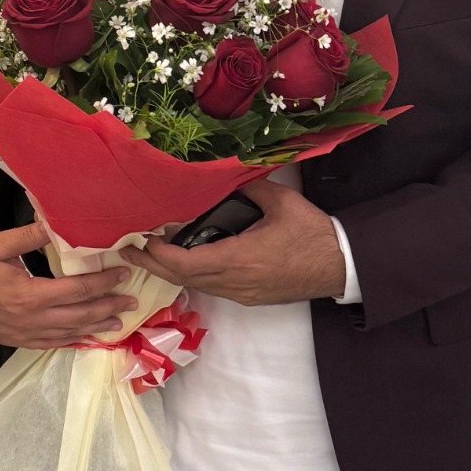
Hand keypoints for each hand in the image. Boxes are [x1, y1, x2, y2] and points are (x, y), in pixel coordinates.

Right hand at [0, 222, 137, 349]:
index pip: (78, 290)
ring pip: (71, 332)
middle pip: (81, 314)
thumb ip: (29, 236)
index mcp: (32, 295)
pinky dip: (74, 341)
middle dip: (108, 307)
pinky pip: (54, 344)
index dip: (103, 283)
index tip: (123, 274)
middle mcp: (35, 319)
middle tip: (132, 301)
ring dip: (97, 326)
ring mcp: (29, 334)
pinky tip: (86, 338)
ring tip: (119, 322)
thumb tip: (55, 221)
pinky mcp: (22, 342)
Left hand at [121, 181, 345, 305]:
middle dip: (153, 265)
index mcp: (239, 259)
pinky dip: (192, 275)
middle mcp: (236, 283)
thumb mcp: (280, 201)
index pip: (185, 264)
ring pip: (197, 286)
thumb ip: (249, 186)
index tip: (142, 239)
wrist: (341, 266)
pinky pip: (212, 288)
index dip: (159, 254)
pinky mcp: (250, 297)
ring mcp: (242, 293)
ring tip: (152, 253)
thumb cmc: (312, 233)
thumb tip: (225, 174)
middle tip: (129, 251)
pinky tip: (186, 260)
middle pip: (183, 279)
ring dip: (172, 271)